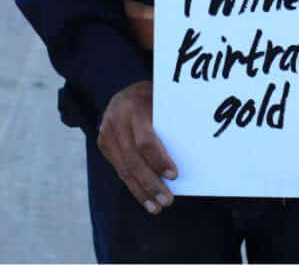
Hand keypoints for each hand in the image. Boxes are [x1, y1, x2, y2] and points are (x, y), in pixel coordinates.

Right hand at [97, 81, 177, 214]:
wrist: (124, 91)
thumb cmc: (152, 96)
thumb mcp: (162, 99)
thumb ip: (171, 119)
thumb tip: (195, 147)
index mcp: (134, 106)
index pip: (144, 140)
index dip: (159, 160)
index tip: (174, 175)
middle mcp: (117, 120)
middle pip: (133, 159)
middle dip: (151, 183)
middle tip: (167, 200)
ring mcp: (107, 132)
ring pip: (124, 168)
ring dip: (141, 191)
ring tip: (156, 207)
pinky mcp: (103, 143)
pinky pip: (119, 169)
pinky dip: (133, 185)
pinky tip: (144, 199)